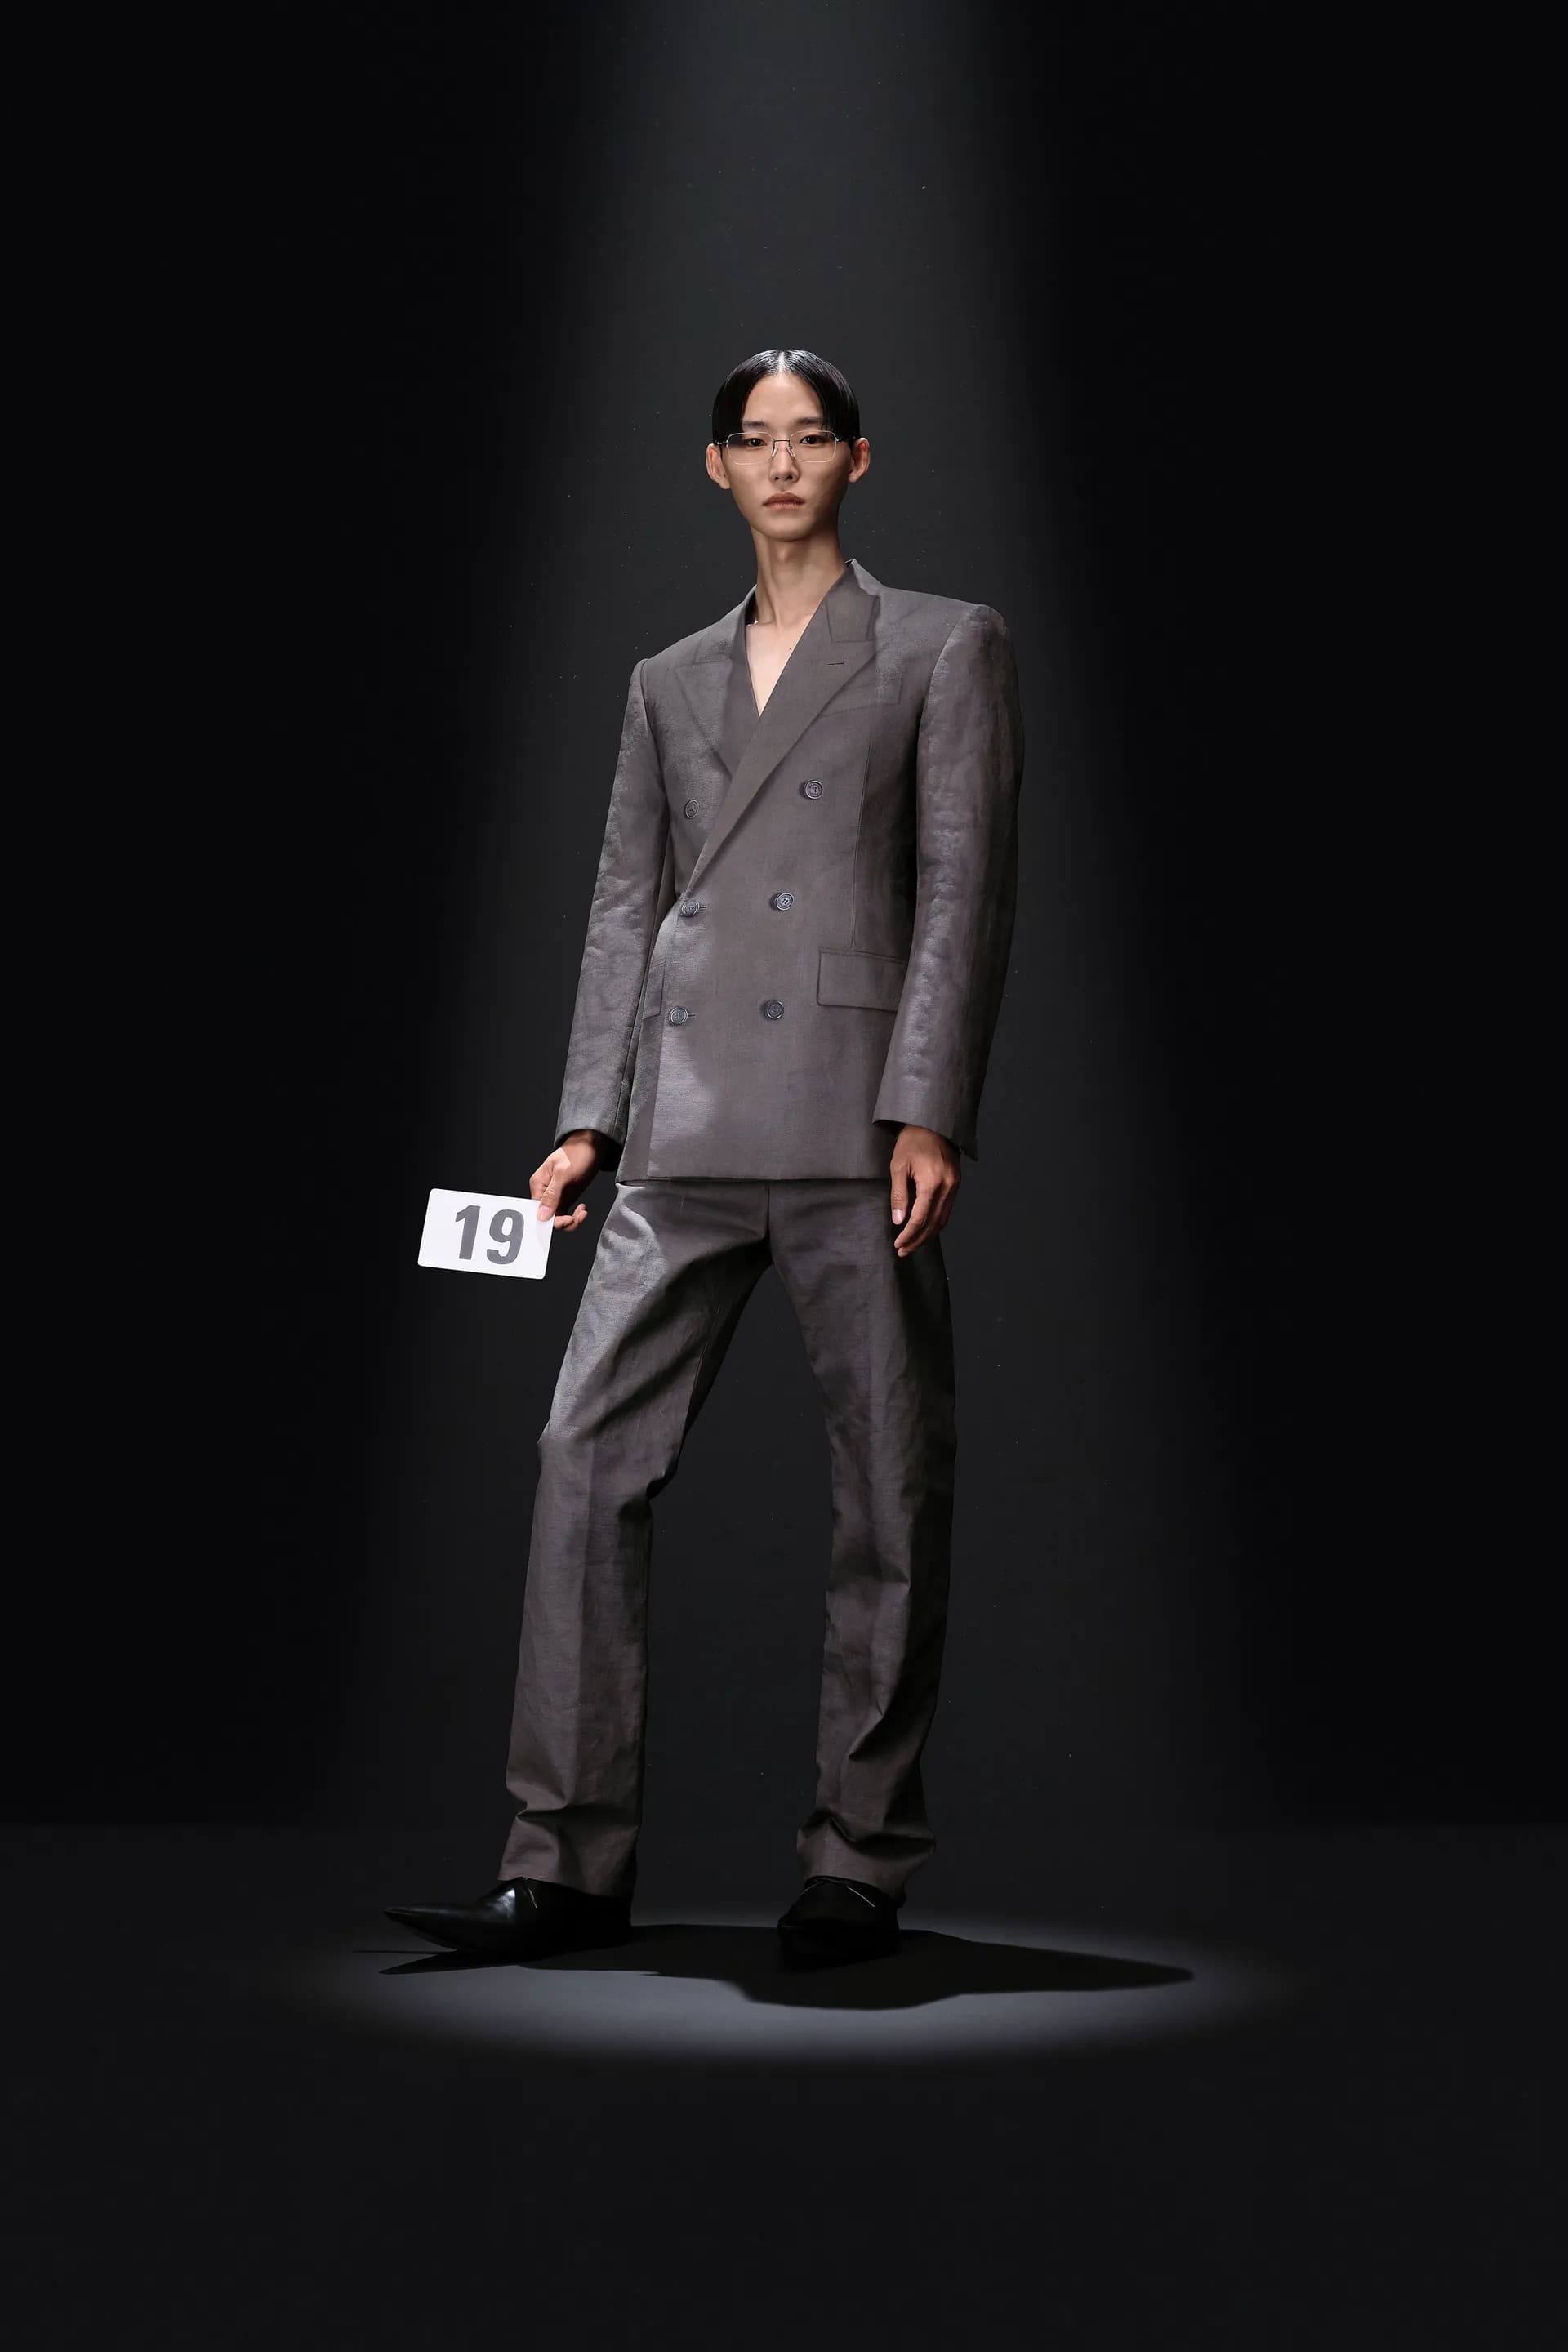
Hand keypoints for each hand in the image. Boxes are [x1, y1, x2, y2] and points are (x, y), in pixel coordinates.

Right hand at [530, 1132, 601, 1232]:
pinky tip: (582, 1210)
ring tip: (582, 1213)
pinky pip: (565, 1214)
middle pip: (547, 1217)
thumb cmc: (576, 1154)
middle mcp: (545, 1192)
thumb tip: (541, 1215)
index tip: (566, 1220)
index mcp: (538, 1184)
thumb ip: (552, 1195)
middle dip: (563, 1222)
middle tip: (577, 1217)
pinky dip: (574, 1217)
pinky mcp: (566, 1198)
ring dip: (571, 1221)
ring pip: (557, 1219)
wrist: (592, 1147)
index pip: (538, 1210)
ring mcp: (556, 1196)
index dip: (550, 1219)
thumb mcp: (563, 1173)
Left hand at [889, 1125, 959, 1255]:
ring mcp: (955, 1185)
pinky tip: (925, 1228)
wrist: (933, 1123)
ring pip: (943, 1220)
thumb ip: (899, 1195)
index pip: (920, 1218)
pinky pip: (947, 1210)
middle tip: (904, 1251)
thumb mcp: (898, 1166)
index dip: (909, 1235)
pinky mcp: (956, 1183)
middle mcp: (947, 1187)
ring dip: (928, 1235)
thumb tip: (898, 1221)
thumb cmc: (912, 1142)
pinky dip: (936, 1223)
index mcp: (932, 1183)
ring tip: (913, 1244)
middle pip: (933, 1224)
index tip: (898, 1244)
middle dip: (918, 1240)